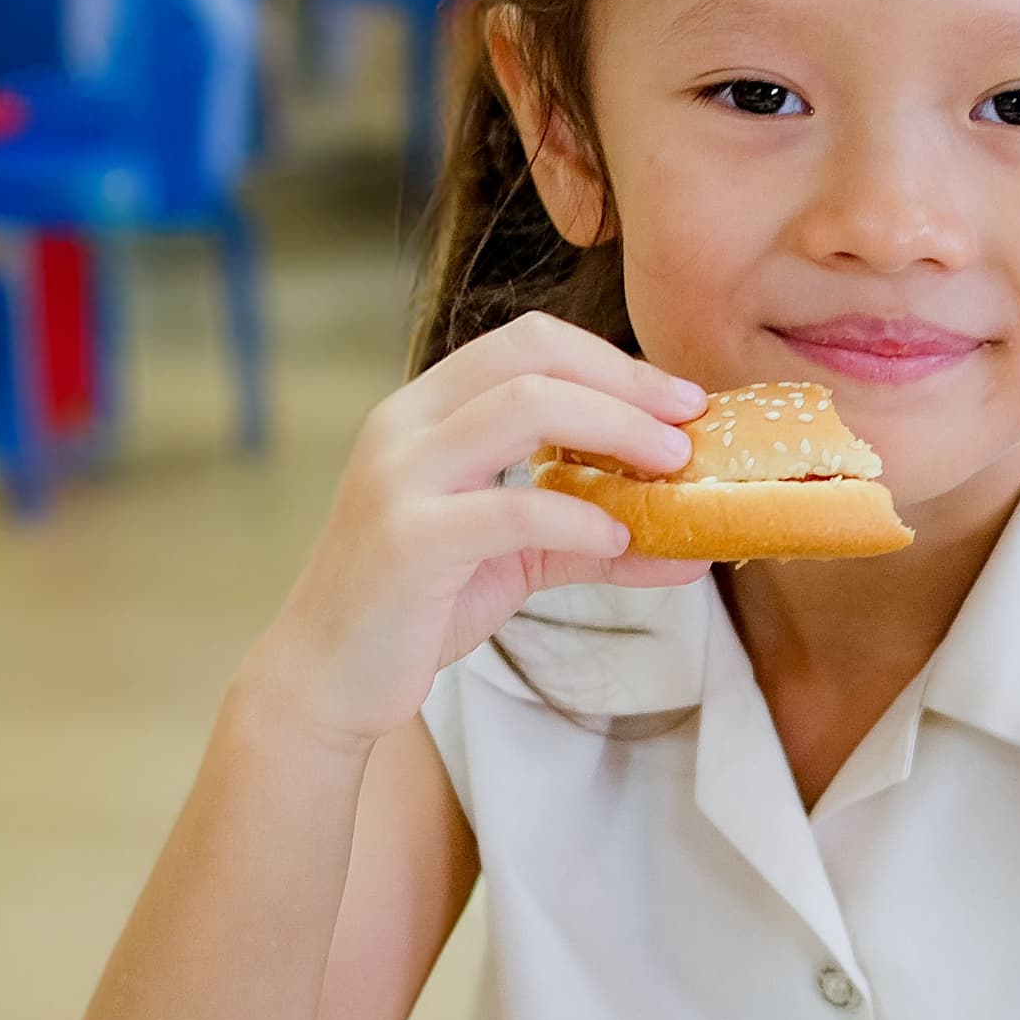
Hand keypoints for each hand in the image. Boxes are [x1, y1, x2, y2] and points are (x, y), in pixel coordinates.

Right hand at [239, 314, 712, 751]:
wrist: (328, 677)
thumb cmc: (418, 605)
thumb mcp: (516, 558)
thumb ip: (592, 539)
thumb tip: (690, 548)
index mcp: (427, 410)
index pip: (529, 342)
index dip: (614, 361)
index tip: (682, 399)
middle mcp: (406, 426)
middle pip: (532, 357)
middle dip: (626, 383)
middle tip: (690, 425)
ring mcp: (400, 478)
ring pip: (522, 408)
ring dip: (615, 429)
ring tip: (672, 468)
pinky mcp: (407, 542)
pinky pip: (511, 507)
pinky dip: (579, 515)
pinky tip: (620, 537)